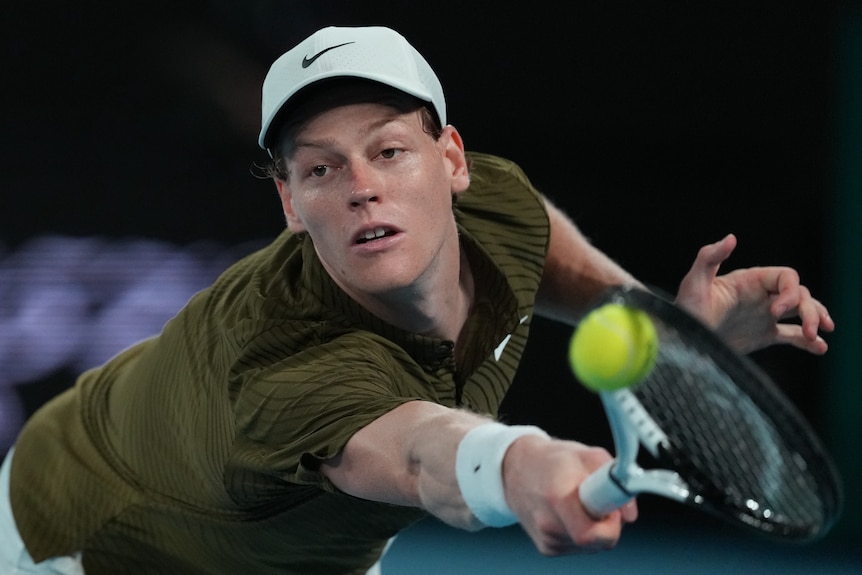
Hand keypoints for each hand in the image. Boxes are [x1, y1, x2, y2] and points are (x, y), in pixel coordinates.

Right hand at [502, 435, 637, 554]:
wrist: (515, 468)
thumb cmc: (551, 461)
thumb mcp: (586, 455)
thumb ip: (615, 479)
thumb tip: (630, 512)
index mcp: (557, 497)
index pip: (594, 534)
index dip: (612, 522)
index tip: (613, 508)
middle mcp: (549, 524)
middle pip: (598, 542)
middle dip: (608, 524)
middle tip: (602, 503)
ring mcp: (547, 540)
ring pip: (592, 547)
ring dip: (596, 528)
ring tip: (582, 504)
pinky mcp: (547, 548)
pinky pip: (580, 548)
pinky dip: (583, 533)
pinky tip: (572, 514)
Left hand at [674, 234, 833, 353]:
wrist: (681, 341)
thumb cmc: (685, 311)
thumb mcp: (694, 283)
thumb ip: (709, 257)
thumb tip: (731, 238)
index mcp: (750, 281)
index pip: (786, 278)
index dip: (789, 292)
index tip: (774, 312)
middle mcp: (761, 296)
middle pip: (800, 295)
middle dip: (810, 310)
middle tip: (808, 330)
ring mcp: (764, 316)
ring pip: (801, 312)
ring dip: (815, 320)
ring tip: (818, 334)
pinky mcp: (762, 335)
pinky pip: (791, 336)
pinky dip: (808, 342)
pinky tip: (821, 347)